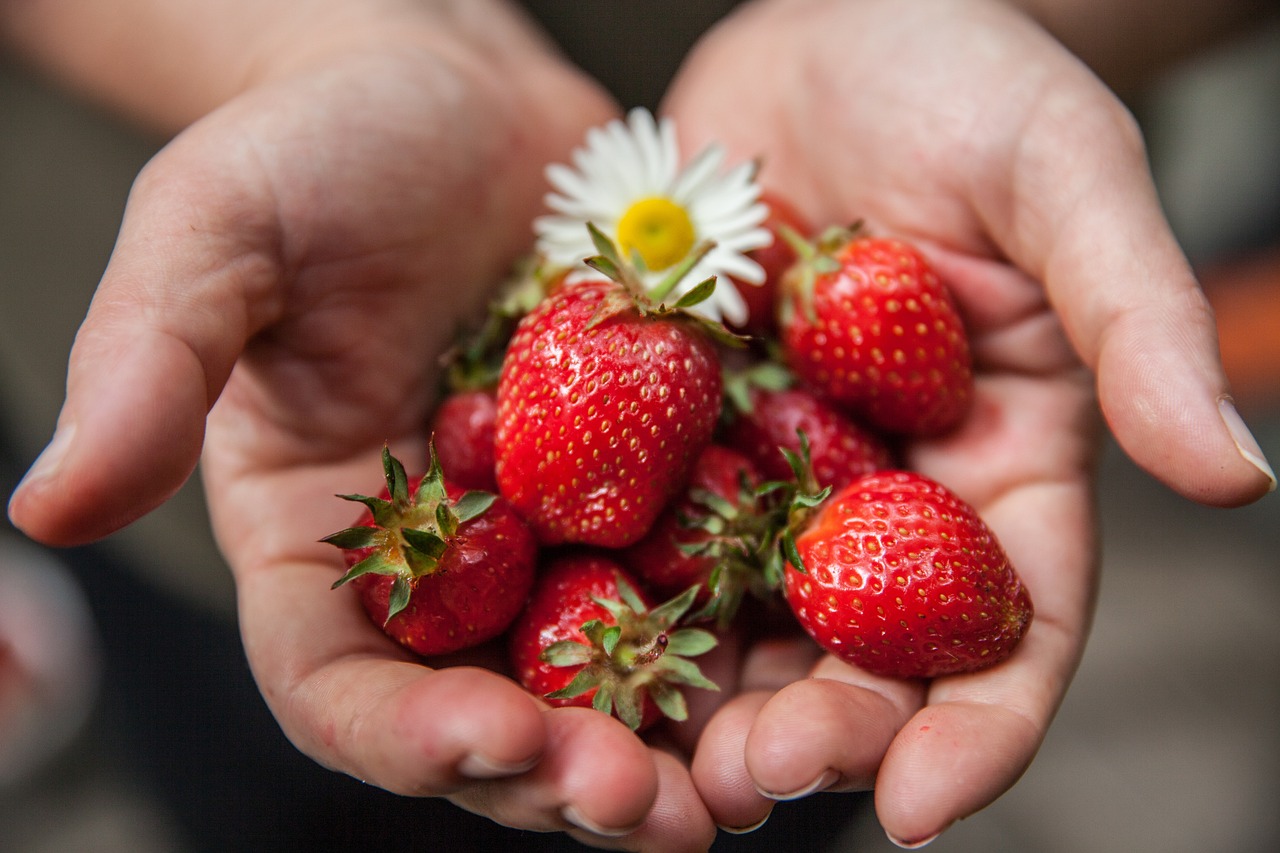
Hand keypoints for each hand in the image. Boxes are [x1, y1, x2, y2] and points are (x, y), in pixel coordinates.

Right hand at [6, 3, 716, 848]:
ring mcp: (553, 532)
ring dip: (675, 741)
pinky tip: (812, 659)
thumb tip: (43, 503)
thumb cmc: (322, 148)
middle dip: (564, 774)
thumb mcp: (216, 230)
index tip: (486, 741)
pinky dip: (748, 629)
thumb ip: (148, 363)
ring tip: (750, 779)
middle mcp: (440, 563)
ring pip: (610, 673)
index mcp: (321, 540)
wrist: (463, 96)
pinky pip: (702, 573)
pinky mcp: (650, 483)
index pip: (341, 684)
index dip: (405, 736)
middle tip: (648, 811)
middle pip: (492, 710)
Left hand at [662, 0, 1273, 843]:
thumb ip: (1138, 319)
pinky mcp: (677, 418)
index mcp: (1005, 458)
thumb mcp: (1068, 177)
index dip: (979, 725)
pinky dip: (611, 580)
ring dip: (703, 692)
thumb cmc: (968, 78)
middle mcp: (888, 483)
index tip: (921, 806)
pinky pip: (642, 514)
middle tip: (754, 781)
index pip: (1010, 622)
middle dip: (819, 727)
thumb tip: (1236, 473)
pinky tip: (559, 634)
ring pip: (744, 609)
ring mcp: (775, 459)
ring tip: (652, 758)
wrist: (831, 15)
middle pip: (863, 646)